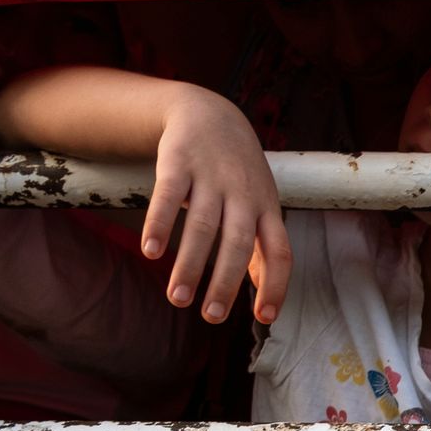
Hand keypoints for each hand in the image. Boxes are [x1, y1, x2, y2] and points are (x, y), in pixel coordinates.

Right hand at [144, 86, 291, 323]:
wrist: (209, 112)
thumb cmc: (237, 172)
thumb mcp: (260, 203)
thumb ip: (261, 246)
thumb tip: (265, 294)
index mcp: (267, 208)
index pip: (280, 251)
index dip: (275, 284)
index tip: (264, 317)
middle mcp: (243, 193)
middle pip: (238, 243)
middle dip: (225, 282)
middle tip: (212, 316)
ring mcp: (211, 176)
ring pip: (203, 225)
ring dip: (189, 264)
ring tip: (177, 298)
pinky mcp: (179, 161)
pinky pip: (169, 196)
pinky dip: (159, 224)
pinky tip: (151, 252)